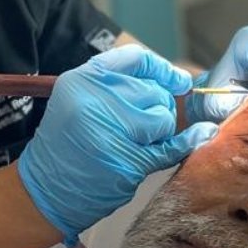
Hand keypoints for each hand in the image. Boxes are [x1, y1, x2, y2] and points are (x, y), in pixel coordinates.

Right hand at [18, 45, 217, 244]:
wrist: (46, 189)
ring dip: (159, 133)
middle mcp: (95, 100)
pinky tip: (201, 134)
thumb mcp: (80, 99)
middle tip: (136, 128)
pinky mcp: (126, 161)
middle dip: (156, 109)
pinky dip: (188, 142)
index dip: (162, 69)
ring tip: (133, 144)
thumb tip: (176, 81)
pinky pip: (169, 147)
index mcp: (83, 80)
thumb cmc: (68, 144)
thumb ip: (120, 85)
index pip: (136, 59)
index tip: (178, 80)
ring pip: (163, 119)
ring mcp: (111, 130)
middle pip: (154, 91)